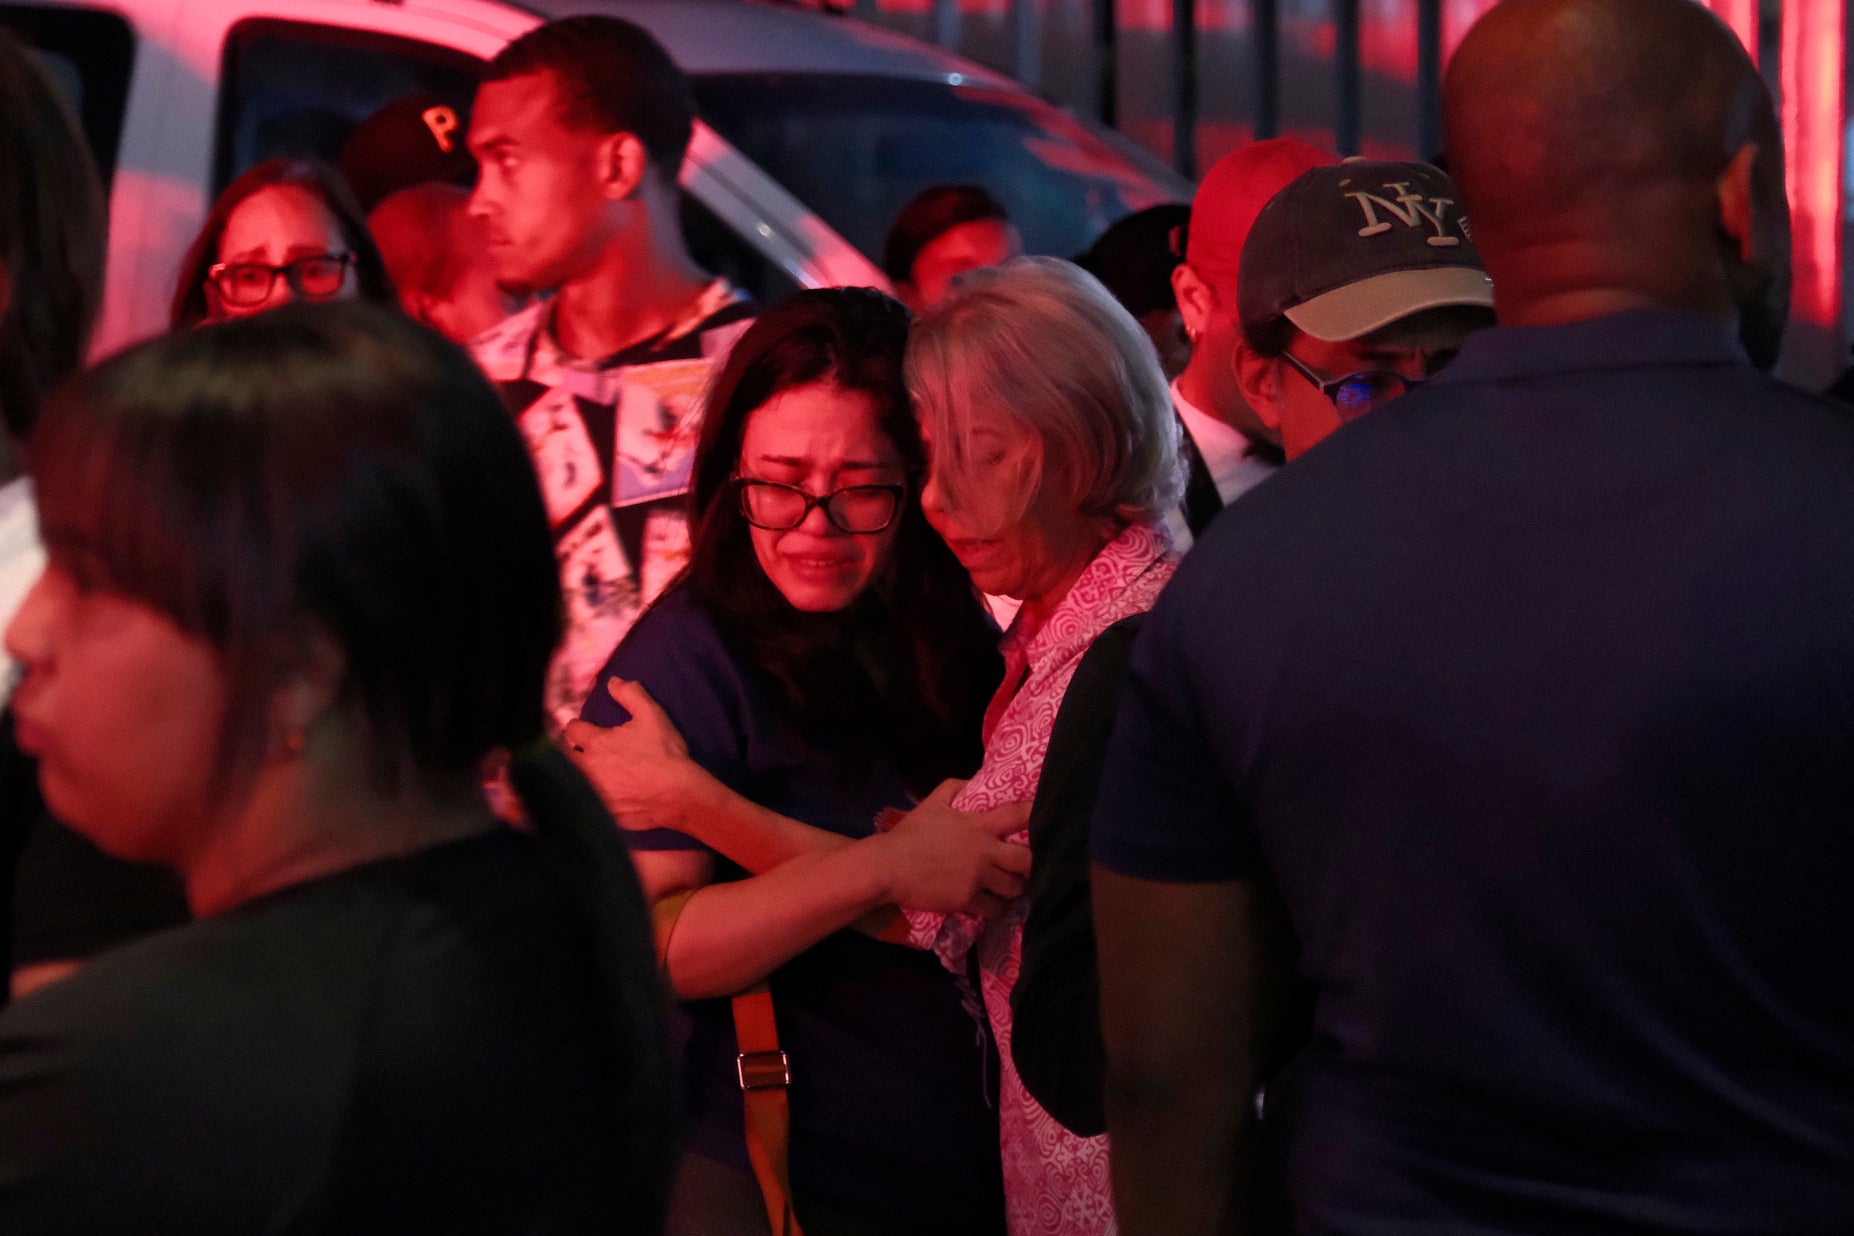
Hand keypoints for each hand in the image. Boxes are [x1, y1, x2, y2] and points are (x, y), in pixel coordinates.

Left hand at [561, 678, 697, 831]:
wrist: (678, 795)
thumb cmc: (665, 754)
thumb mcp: (652, 715)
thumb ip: (630, 694)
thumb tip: (613, 682)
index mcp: (596, 744)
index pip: (572, 730)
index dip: (579, 727)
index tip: (586, 729)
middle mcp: (589, 769)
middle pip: (567, 758)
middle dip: (574, 753)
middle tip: (587, 752)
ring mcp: (594, 793)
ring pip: (576, 782)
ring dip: (582, 776)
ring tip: (597, 774)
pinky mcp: (602, 812)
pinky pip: (589, 804)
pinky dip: (594, 799)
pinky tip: (606, 796)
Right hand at [874, 779, 1031, 917]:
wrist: (888, 867)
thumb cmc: (911, 834)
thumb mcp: (932, 802)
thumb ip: (955, 787)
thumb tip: (973, 781)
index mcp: (978, 825)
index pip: (1018, 815)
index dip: (1036, 814)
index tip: (1045, 816)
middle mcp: (984, 851)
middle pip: (1027, 860)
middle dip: (1030, 863)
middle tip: (1024, 865)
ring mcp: (977, 878)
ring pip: (1015, 887)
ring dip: (1015, 887)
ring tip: (1009, 885)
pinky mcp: (967, 900)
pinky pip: (995, 908)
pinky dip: (997, 906)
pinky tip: (993, 903)